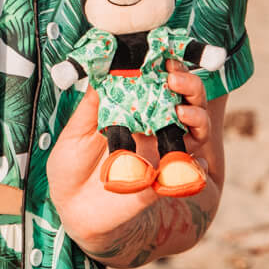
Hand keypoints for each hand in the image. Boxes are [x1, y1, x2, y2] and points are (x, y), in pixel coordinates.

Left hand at [43, 60, 223, 259]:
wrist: (73, 212)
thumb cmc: (71, 169)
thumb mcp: (76, 132)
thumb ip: (93, 103)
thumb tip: (103, 67)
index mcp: (133, 112)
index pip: (159, 84)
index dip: (167, 68)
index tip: (165, 55)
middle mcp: (153, 129)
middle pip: (186, 100)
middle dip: (188, 85)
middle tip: (174, 77)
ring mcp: (162, 154)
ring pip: (197, 129)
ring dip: (196, 116)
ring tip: (182, 111)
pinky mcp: (164, 182)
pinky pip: (190, 171)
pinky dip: (194, 164)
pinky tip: (189, 157)